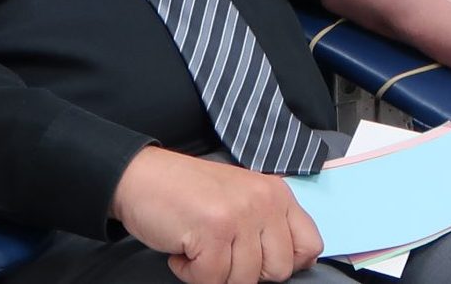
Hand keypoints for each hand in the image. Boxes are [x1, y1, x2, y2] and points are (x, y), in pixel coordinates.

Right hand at [110, 146, 321, 283]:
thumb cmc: (189, 193)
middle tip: (221, 252)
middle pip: (278, 271)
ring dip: (215, 273)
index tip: (259, 261)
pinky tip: (184, 249)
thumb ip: (270, 225)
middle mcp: (264, 202)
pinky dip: (191, 273)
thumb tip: (297, 262)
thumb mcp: (243, 199)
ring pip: (244, 280)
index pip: (310, 245)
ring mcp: (240, 216)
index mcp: (277, 194)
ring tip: (199, 246)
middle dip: (246, 273)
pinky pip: (211, 280)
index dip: (286, 263)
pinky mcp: (213, 231)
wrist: (141, 177)